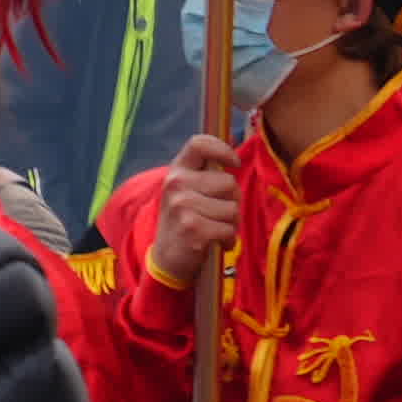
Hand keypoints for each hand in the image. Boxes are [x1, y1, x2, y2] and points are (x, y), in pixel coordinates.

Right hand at [151, 133, 243, 283]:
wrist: (167, 258)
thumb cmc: (186, 220)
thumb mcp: (188, 191)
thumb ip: (206, 175)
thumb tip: (234, 159)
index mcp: (177, 171)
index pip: (199, 144)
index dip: (222, 149)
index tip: (234, 164)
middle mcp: (176, 184)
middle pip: (229, 183)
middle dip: (233, 201)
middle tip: (219, 213)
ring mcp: (182, 206)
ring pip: (232, 208)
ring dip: (231, 223)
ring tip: (215, 228)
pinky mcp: (192, 228)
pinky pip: (229, 229)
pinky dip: (228, 239)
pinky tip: (216, 242)